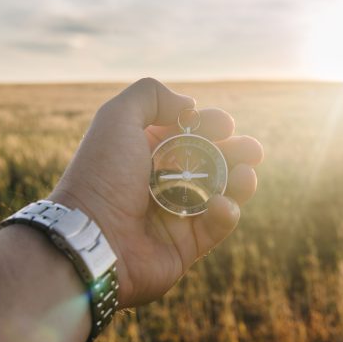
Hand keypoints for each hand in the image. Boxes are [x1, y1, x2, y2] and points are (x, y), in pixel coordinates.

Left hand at [48, 78, 262, 307]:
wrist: (90, 238)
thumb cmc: (102, 176)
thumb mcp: (117, 118)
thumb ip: (151, 95)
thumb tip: (189, 106)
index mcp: (148, 152)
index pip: (192, 134)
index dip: (212, 125)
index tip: (224, 124)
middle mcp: (164, 181)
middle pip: (214, 162)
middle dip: (237, 152)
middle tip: (252, 151)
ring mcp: (177, 214)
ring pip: (223, 193)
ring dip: (241, 181)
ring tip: (245, 174)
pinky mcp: (188, 245)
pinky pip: (217, 226)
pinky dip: (226, 213)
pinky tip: (221, 204)